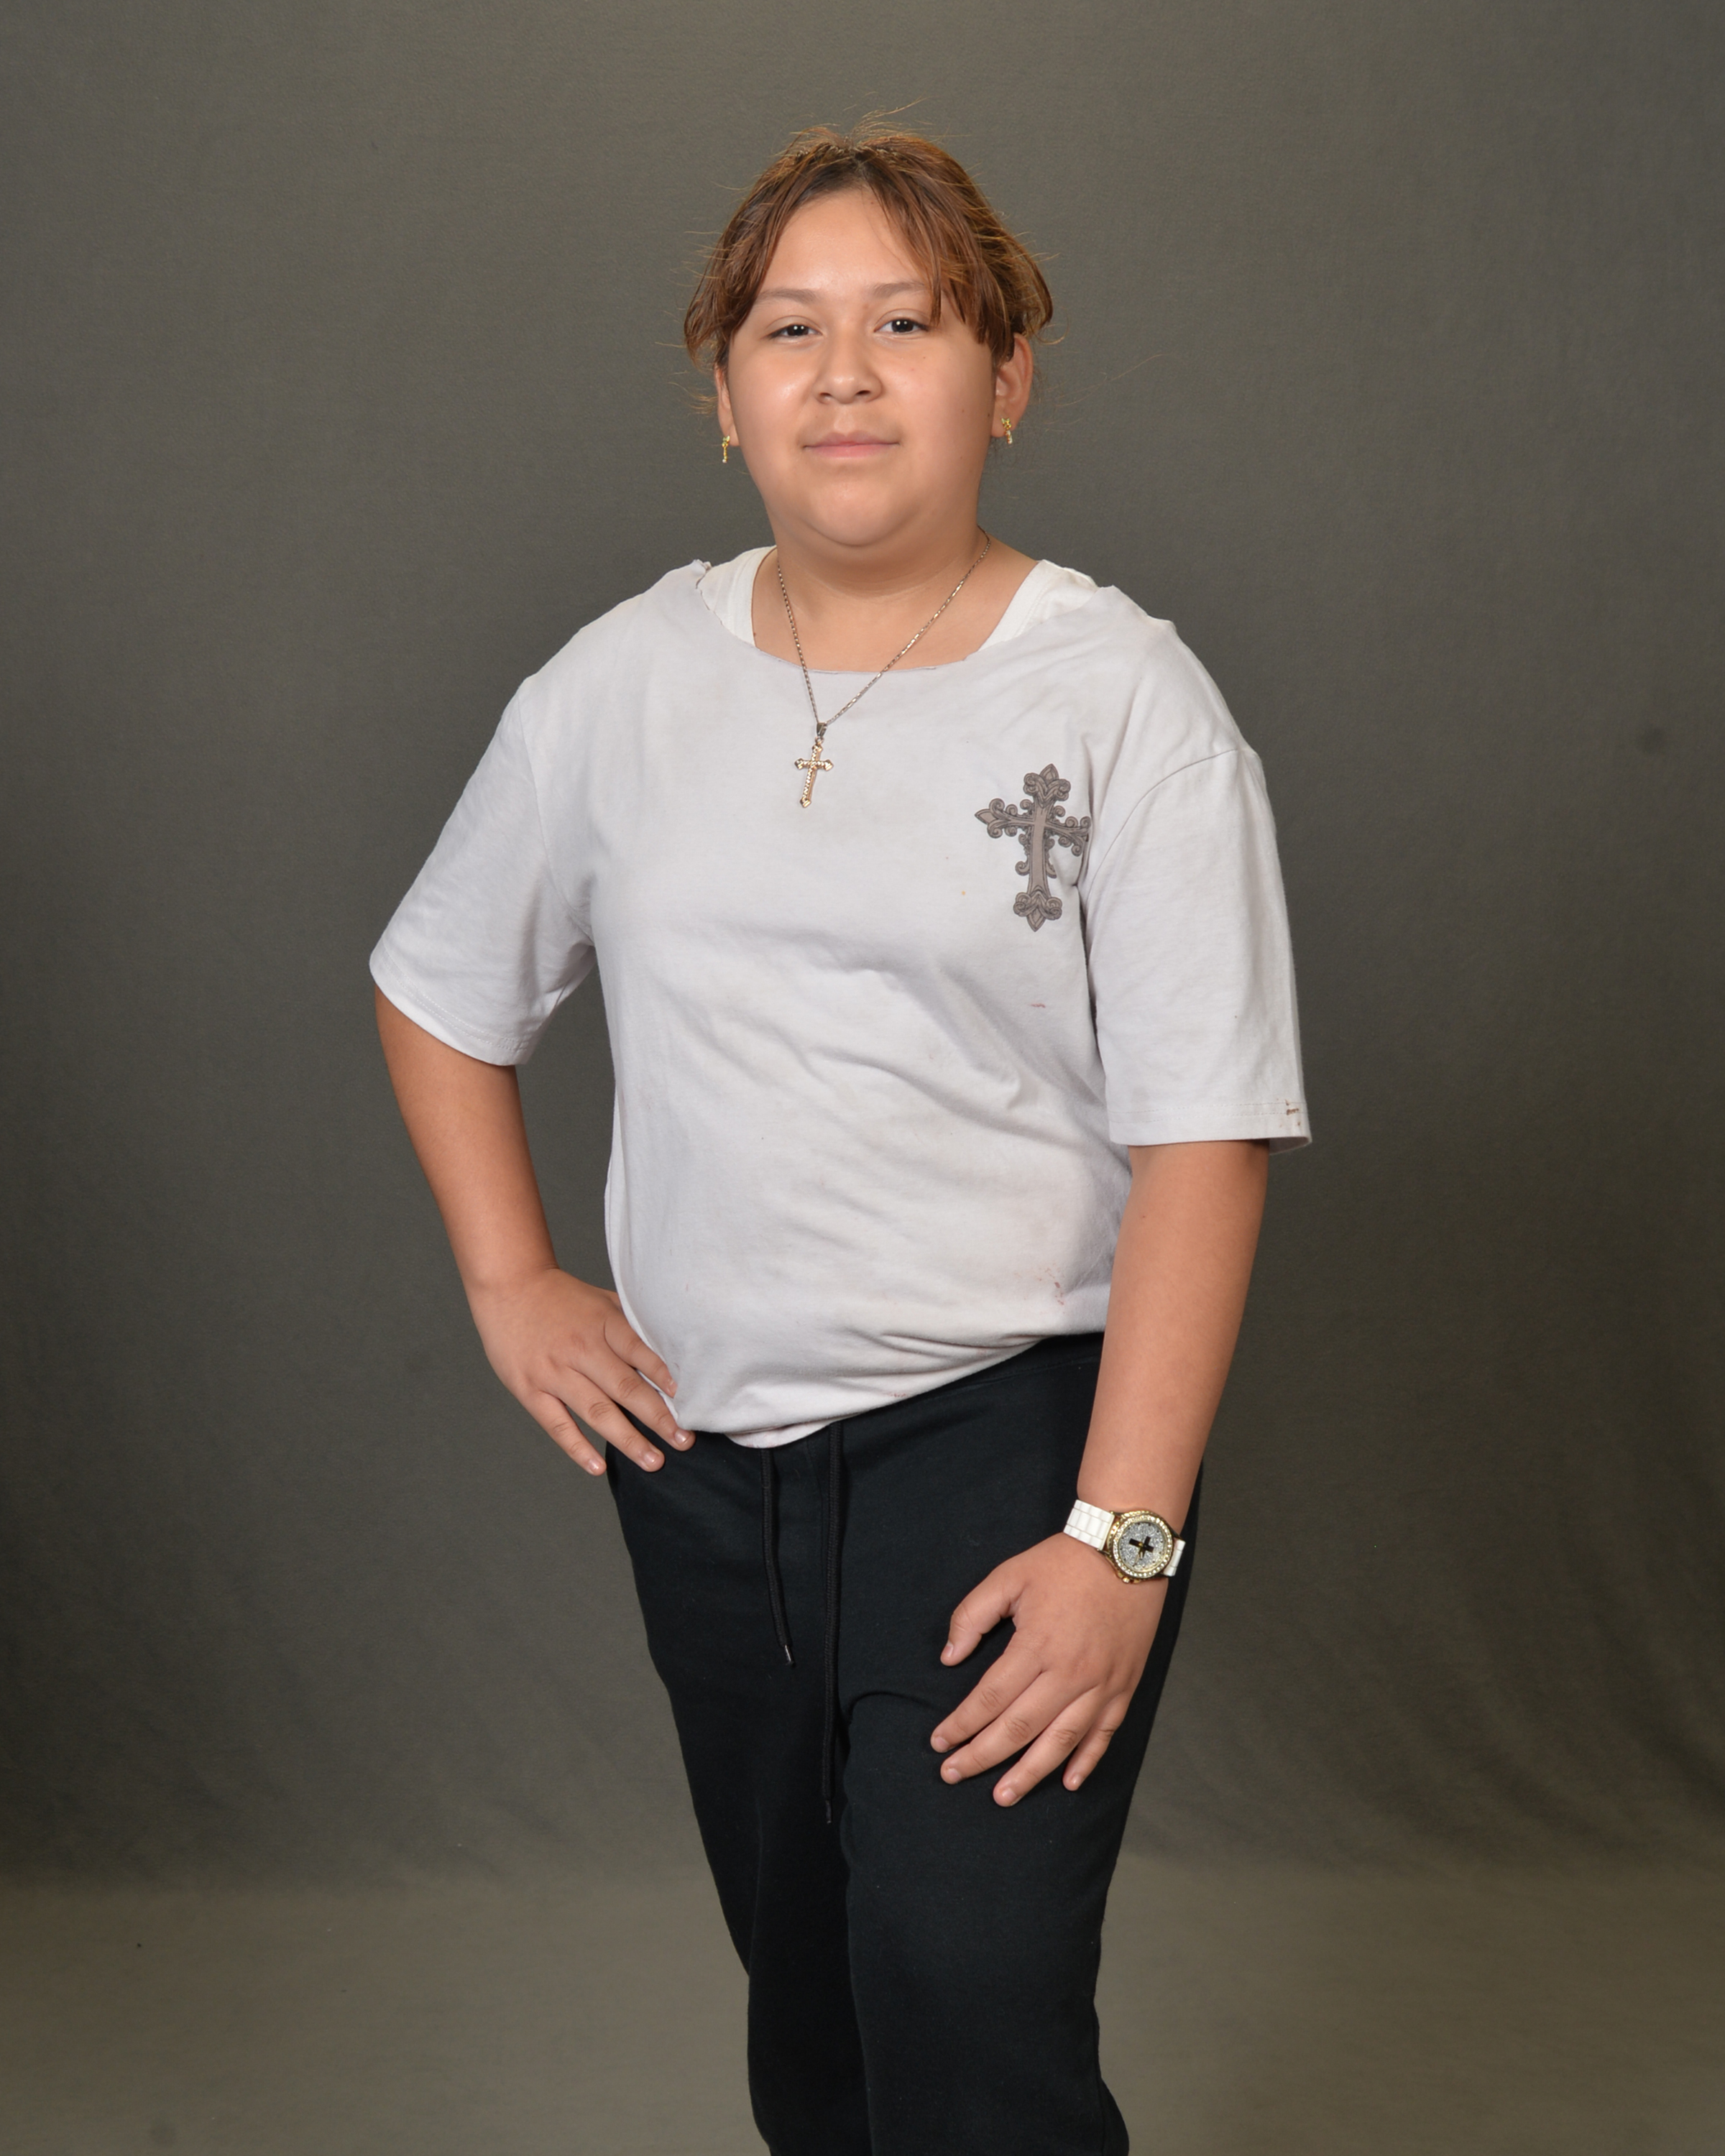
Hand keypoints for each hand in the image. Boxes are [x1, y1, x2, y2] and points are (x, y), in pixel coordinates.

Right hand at [469, 1268, 691, 1474]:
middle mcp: (580, 1348)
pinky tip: (598, 1468)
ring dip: (627, 1439)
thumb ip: (631, 1327)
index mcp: (602, 1324)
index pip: (639, 1353)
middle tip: (683, 1442)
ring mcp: (553, 1371)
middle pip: (624, 1388)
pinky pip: (556, 1424)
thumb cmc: (562, 1297)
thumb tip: (670, 1354)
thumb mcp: (601, 1301)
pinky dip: (577, 1447)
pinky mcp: (529, 1389)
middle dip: (657, 1418)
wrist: (508, 1285)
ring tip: (653, 1462)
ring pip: (596, 1411)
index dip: (664, 1377)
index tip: (688, 1401)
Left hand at [930, 1533, 1163, 1804]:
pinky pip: (1104, 1734)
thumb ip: (972, 1615)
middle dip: (982, 1756)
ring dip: (1029, 1773)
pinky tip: (1066, 1782)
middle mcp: (1069, 1673)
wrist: (1128, 1549)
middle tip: (953, 1774)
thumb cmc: (1064, 1562)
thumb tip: (948, 1657)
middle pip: (1019, 1728)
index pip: (989, 1698)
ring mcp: (1101, 1684)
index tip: (939, 1742)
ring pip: (1061, 1742)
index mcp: (1036, 1645)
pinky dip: (1086, 1761)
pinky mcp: (1124, 1687)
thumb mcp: (1009, 1576)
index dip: (961, 1724)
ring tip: (1003, 1796)